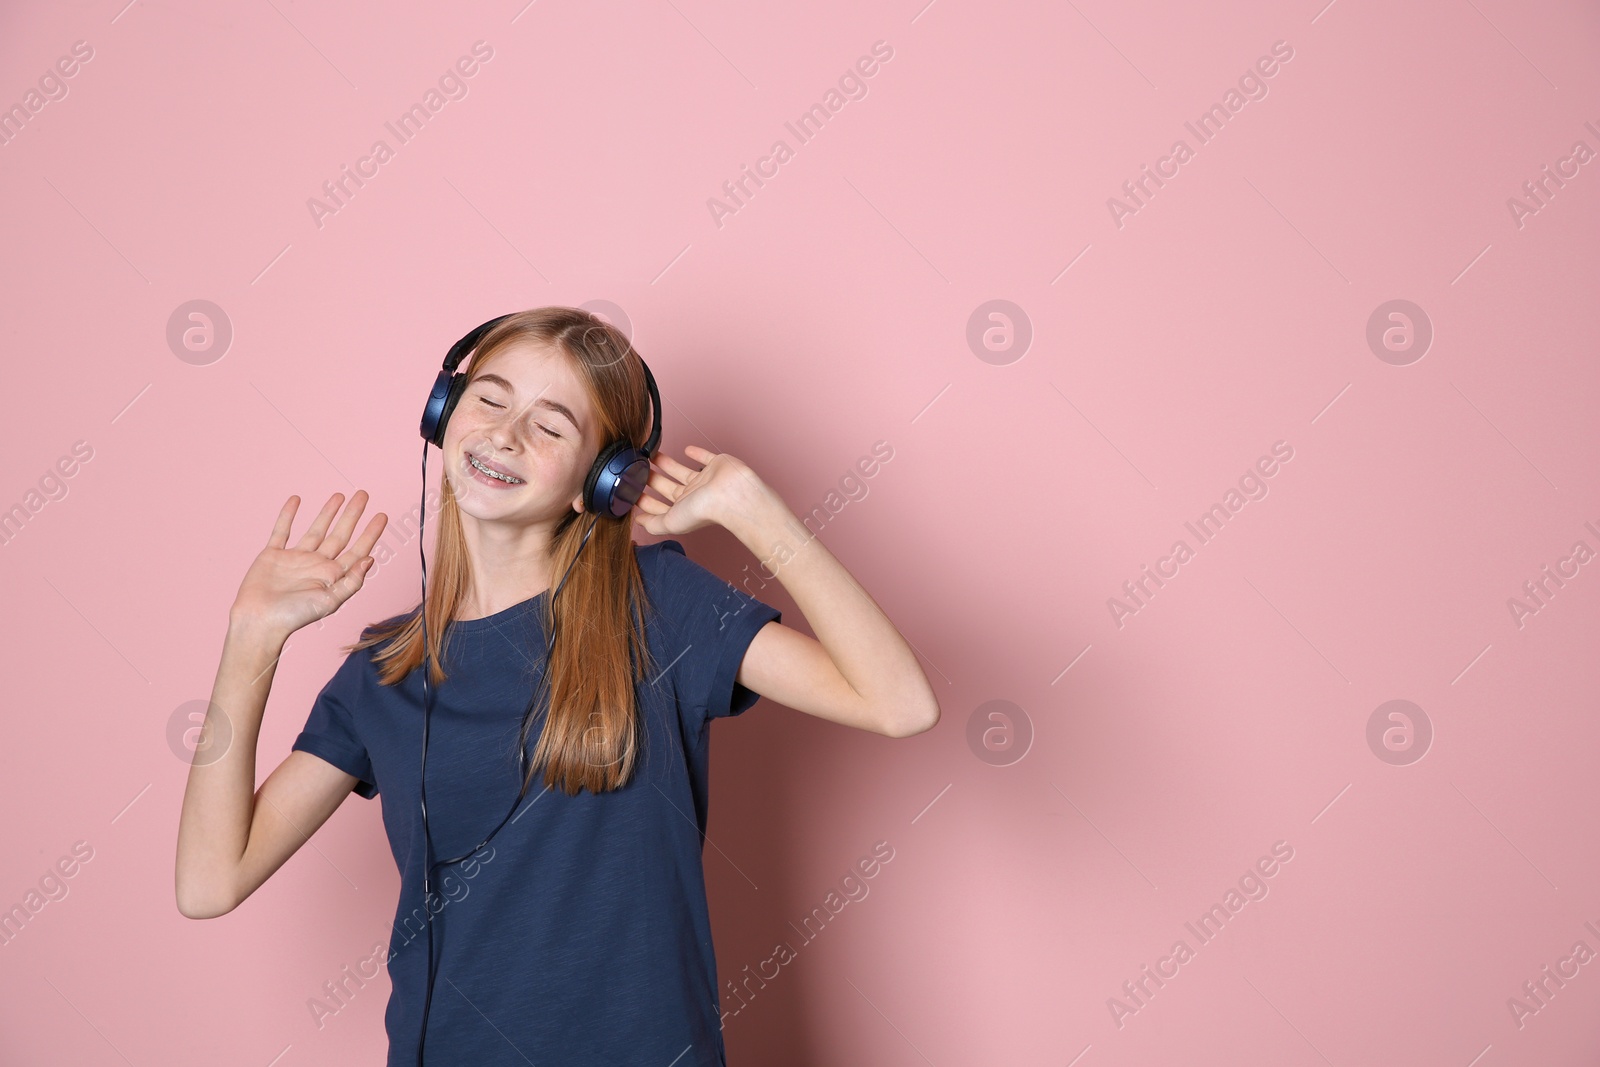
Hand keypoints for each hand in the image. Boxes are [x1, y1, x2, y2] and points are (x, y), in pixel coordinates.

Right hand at [230, 492, 387, 637]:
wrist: (259, 620)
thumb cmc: (295, 616)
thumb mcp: (330, 601)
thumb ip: (352, 581)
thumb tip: (371, 559)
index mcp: (332, 576)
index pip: (357, 550)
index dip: (370, 533)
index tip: (382, 515)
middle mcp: (316, 565)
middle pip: (339, 534)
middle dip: (352, 515)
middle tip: (363, 494)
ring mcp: (295, 558)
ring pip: (315, 529)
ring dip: (327, 512)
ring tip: (339, 495)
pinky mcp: (273, 555)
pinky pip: (282, 531)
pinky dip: (288, 515)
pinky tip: (296, 499)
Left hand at [630, 445, 768, 537]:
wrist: (730, 495)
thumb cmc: (704, 511)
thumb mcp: (670, 522)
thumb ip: (653, 523)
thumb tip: (638, 522)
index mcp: (683, 510)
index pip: (661, 507)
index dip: (646, 502)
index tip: (633, 493)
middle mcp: (694, 496)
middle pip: (668, 487)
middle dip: (653, 480)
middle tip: (638, 470)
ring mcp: (706, 480)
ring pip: (682, 471)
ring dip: (667, 464)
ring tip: (652, 456)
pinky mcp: (717, 464)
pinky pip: (705, 457)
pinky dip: (696, 453)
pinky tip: (686, 449)